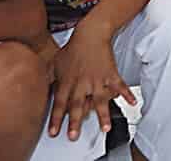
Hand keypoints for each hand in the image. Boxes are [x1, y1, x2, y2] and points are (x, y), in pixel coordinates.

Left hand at [48, 24, 135, 142]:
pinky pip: (119, 86)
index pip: (59, 104)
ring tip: (105, 128)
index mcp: (66, 82)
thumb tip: (38, 87)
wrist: (91, 34)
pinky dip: (127, 94)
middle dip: (75, 122)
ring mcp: (97, 79)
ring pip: (99, 100)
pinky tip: (132, 103)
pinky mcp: (110, 74)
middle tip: (74, 135)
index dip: (56, 119)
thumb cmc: (73, 48)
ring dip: (103, 115)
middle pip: (77, 105)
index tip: (54, 132)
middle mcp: (81, 83)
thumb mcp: (54, 63)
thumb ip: (48, 78)